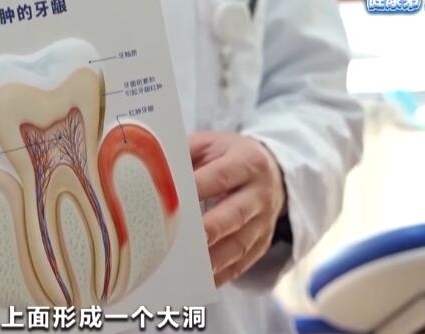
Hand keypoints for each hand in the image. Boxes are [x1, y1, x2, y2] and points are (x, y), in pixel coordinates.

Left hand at [188, 131, 285, 286]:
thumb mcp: (211, 145)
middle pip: (235, 213)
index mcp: (247, 161)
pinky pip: (244, 262)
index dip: (198, 189)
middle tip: (186, 240)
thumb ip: (186, 155)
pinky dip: (223, 273)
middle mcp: (260, 193)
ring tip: (189, 268)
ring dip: (215, 258)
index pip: (221, 176)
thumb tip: (153, 170)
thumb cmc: (229, 157)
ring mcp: (264, 221)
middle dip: (210, 228)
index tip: (173, 200)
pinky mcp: (262, 242)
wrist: (272, 171)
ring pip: (240, 244)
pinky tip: (203, 279)